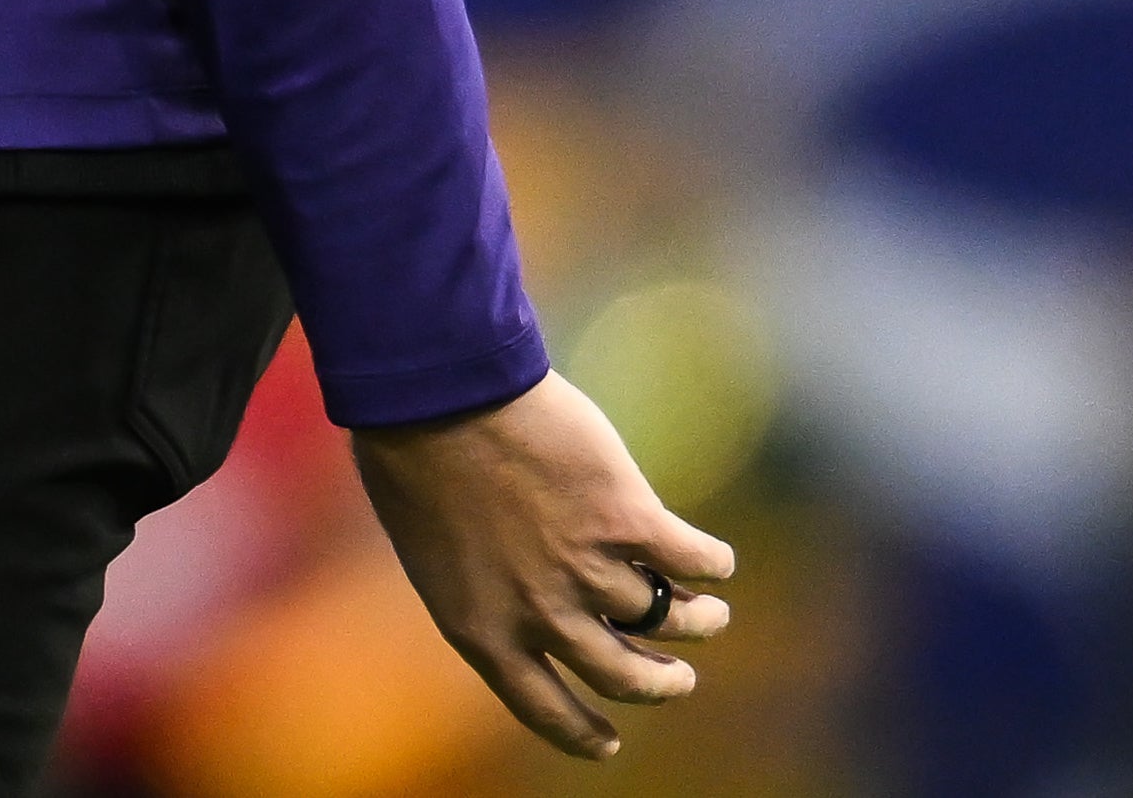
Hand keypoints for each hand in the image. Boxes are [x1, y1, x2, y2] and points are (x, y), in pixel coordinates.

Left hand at [353, 371, 735, 759]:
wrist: (437, 392)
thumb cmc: (413, 453)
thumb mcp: (433, 548)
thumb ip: (482, 584)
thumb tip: (520, 590)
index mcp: (482, 631)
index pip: (543, 709)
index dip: (581, 732)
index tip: (608, 741)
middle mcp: (542, 615)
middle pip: (624, 676)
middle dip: (660, 685)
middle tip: (679, 680)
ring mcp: (590, 569)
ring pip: (668, 619)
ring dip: (697, 621)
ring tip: (711, 613)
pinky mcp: (630, 519)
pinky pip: (692, 559)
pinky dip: (713, 564)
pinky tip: (718, 561)